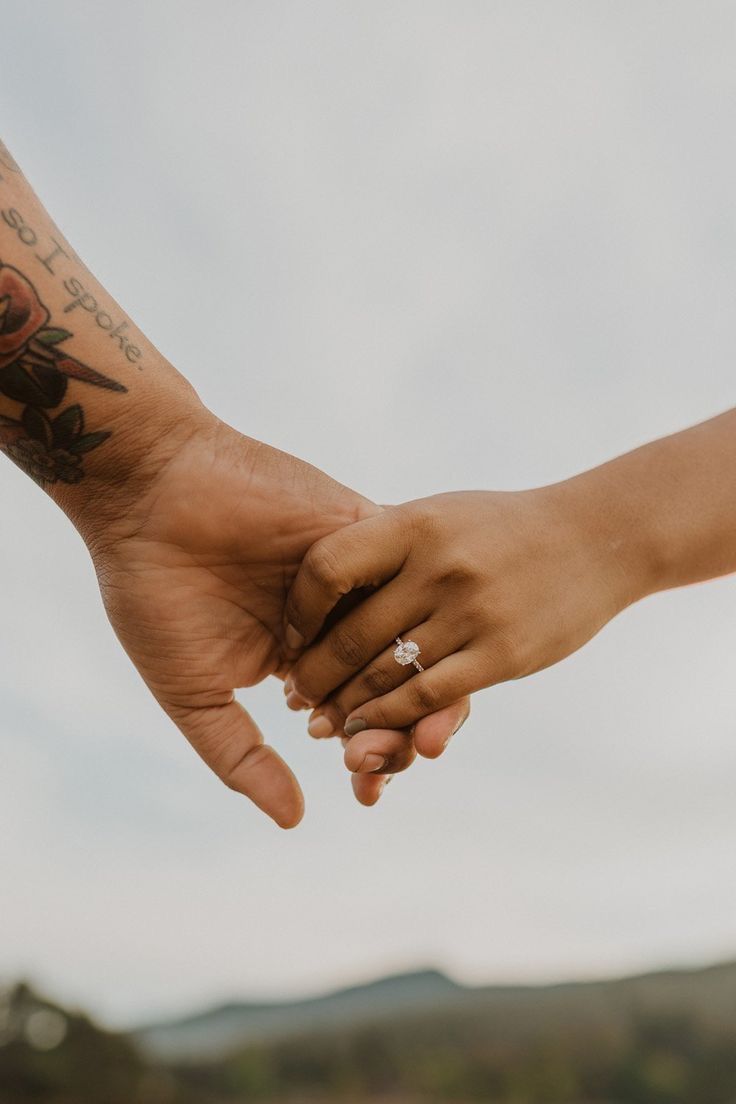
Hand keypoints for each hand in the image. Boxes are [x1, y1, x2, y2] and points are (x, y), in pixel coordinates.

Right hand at [79, 411, 467, 825]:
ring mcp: (355, 576)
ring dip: (413, 685)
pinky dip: (407, 624)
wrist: (147, 496)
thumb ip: (243, 756)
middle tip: (384, 764)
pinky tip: (403, 664)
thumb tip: (294, 821)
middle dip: (399, 730)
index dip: (372, 753)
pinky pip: (406, 580)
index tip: (367, 790)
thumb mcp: (197, 692)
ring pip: (413, 634)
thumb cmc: (157, 595)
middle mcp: (340, 619)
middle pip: (398, 681)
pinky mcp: (363, 529)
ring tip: (406, 730)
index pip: (361, 712)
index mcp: (305, 656)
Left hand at [284, 486, 638, 743]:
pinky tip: (371, 730)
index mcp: (414, 524)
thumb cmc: (502, 528)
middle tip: (296, 700)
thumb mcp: (440, 515)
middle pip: (349, 635)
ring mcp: (472, 611)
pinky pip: (427, 697)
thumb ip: (384, 542)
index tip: (289, 636)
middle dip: (312, 677)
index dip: (297, 612)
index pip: (326, 569)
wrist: (597, 539)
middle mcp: (440, 566)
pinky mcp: (503, 653)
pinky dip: (390, 719)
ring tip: (323, 726)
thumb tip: (315, 582)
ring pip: (384, 676)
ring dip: (345, 709)